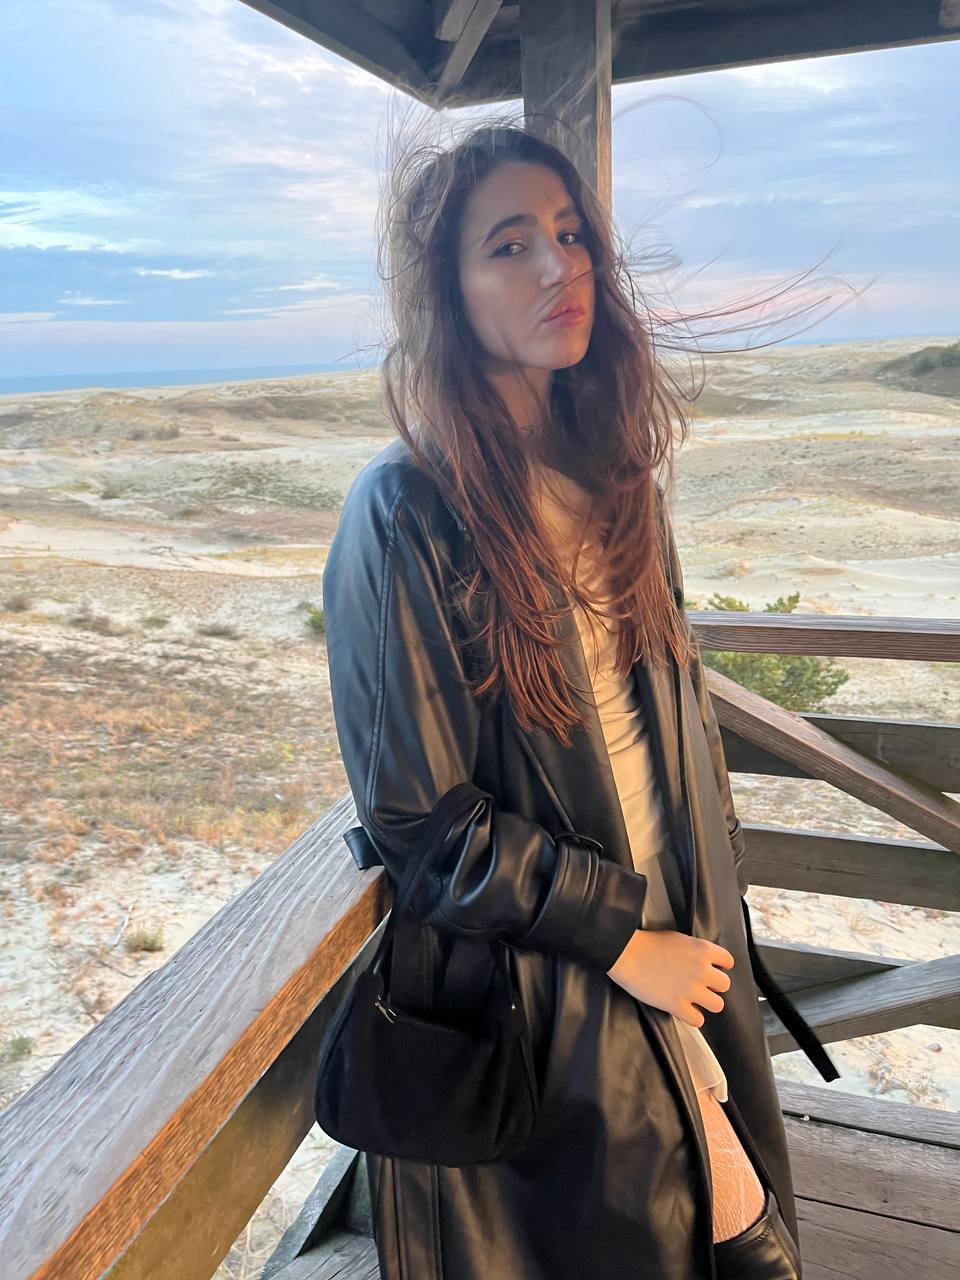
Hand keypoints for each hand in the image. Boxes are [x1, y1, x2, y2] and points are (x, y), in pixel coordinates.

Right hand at [606, 929, 734, 1027]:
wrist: (626, 954)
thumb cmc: (647, 943)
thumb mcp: (678, 937)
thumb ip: (695, 950)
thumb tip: (702, 961)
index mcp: (703, 950)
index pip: (728, 961)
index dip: (720, 966)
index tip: (713, 969)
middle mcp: (702, 970)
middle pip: (725, 985)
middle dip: (714, 985)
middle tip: (701, 984)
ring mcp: (691, 990)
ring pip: (717, 1005)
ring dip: (707, 1002)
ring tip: (696, 999)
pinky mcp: (677, 1006)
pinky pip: (698, 1020)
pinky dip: (693, 1017)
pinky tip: (685, 1010)